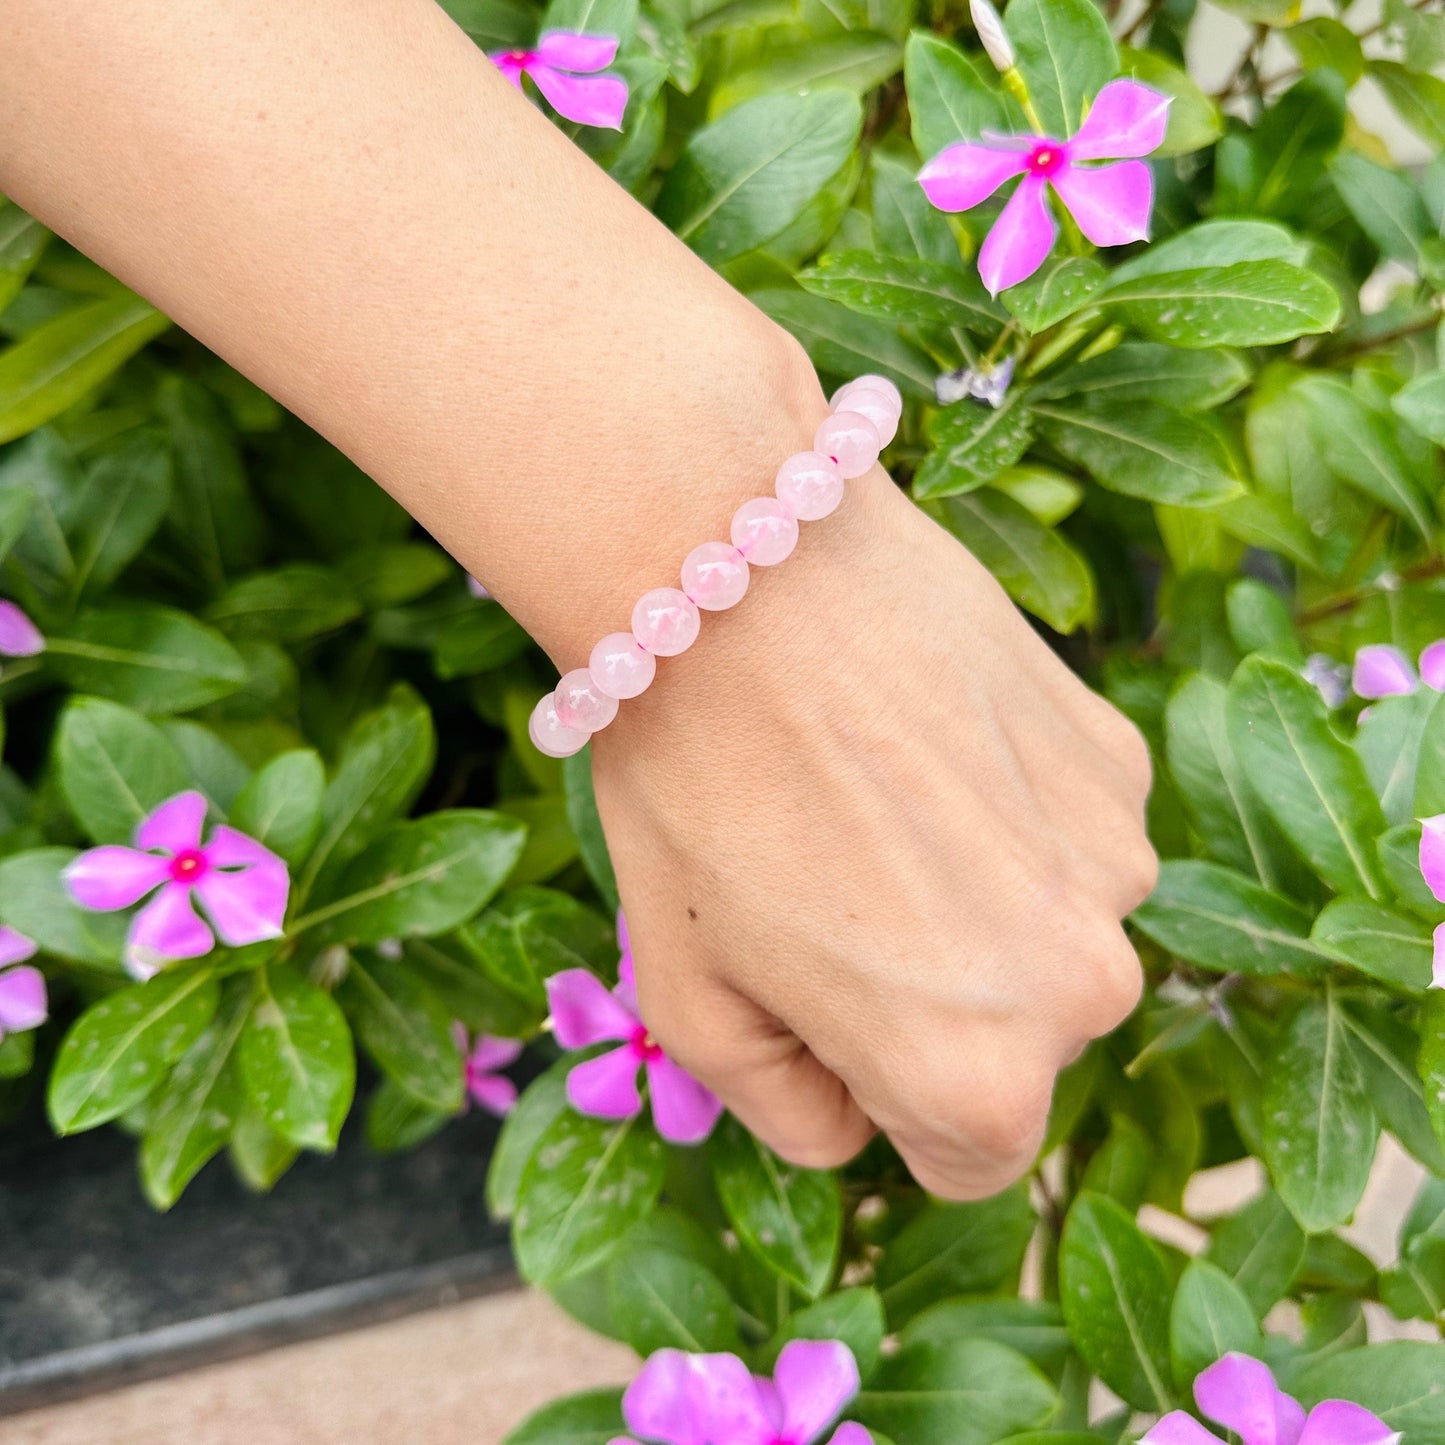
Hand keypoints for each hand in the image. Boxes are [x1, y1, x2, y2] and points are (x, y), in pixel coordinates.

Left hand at [591, 388, 1156, 1200]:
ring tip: (871, 800)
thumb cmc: (694, 793)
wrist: (743, 572)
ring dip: (975, 900)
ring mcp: (1117, 862)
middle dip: (931, 1002)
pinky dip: (1006, 811)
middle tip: (830, 885)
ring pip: (1044, 934)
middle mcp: (1084, 987)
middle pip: (1011, 1046)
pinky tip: (921, 739)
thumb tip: (854, 1120)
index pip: (964, 1160)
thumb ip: (787, 1109)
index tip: (820, 1007)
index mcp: (975, 1075)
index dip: (880, 1095)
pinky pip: (1065, 834)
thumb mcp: (690, 1001)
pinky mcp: (1118, 759)